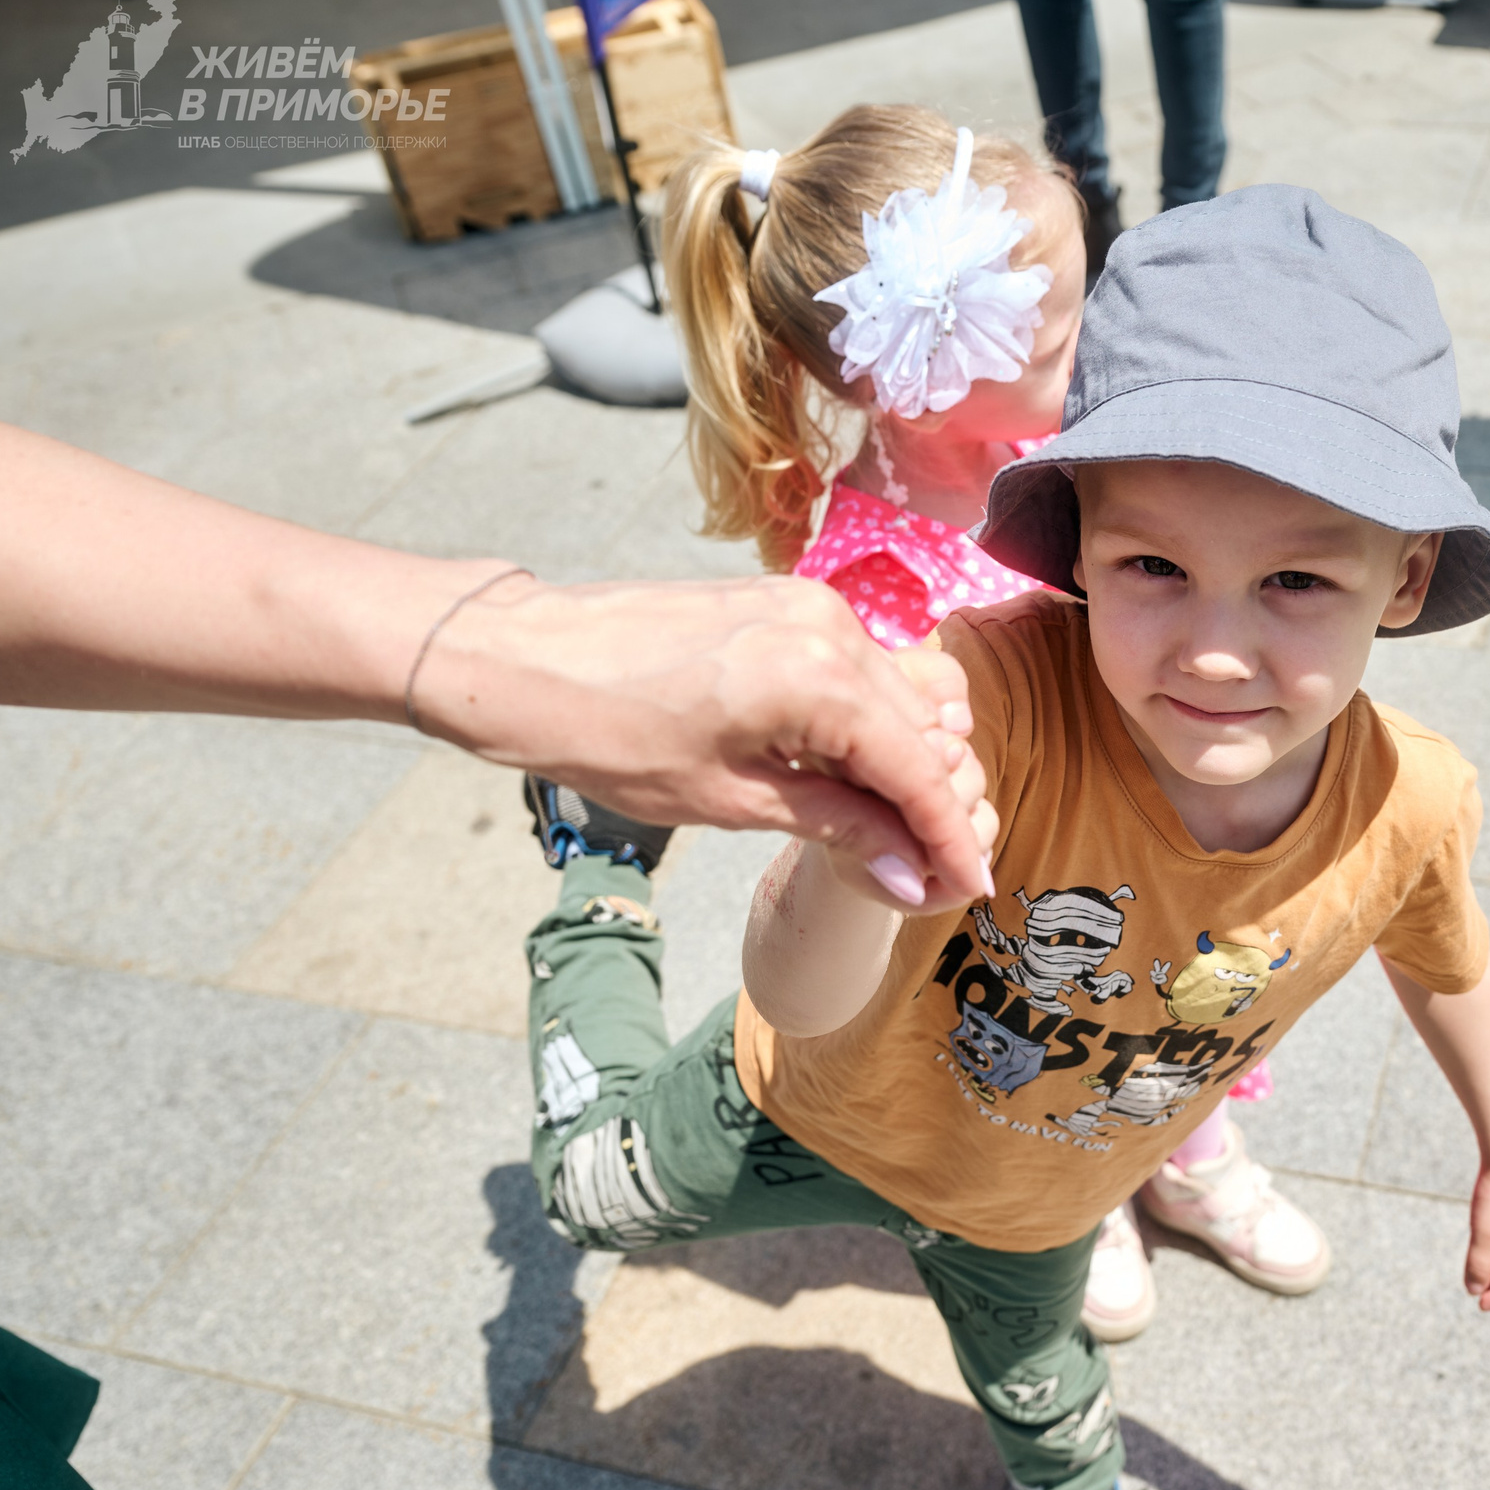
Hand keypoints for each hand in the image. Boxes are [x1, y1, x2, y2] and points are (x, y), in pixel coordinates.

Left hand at [424, 576, 994, 900]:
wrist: (520, 655)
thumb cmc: (605, 730)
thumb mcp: (729, 799)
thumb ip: (838, 826)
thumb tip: (911, 876)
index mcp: (819, 677)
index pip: (919, 769)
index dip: (949, 836)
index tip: (969, 885)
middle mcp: (830, 628)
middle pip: (924, 731)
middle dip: (934, 804)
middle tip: (929, 873)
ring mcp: (810, 607)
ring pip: (900, 697)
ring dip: (905, 763)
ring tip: (890, 832)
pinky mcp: (787, 604)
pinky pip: (860, 669)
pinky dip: (868, 724)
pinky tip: (848, 774)